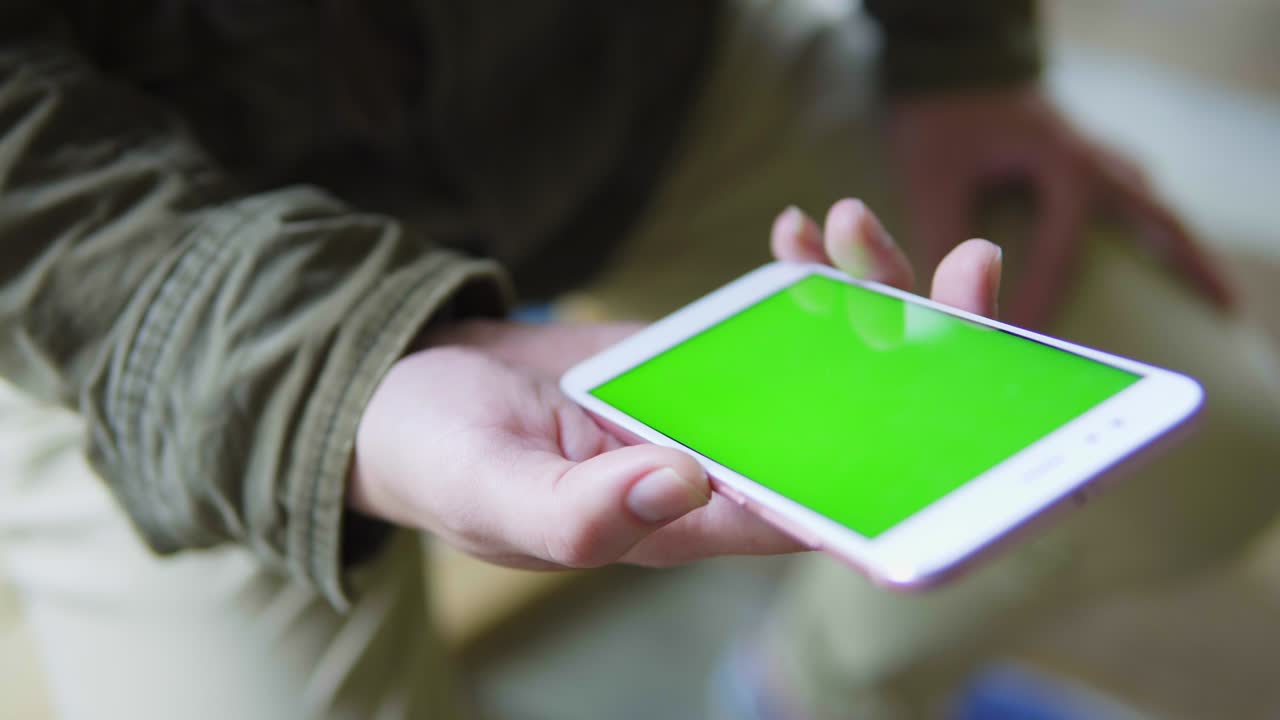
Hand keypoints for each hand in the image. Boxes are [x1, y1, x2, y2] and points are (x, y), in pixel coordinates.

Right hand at [349, 200, 1002, 570]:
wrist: (412, 392)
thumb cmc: (440, 458)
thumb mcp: (491, 492)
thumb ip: (575, 514)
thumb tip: (682, 484)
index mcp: (685, 525)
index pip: (818, 510)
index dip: (906, 474)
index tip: (976, 418)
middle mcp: (719, 471)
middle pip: (850, 426)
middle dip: (924, 356)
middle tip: (971, 274)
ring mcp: (714, 407)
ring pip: (820, 365)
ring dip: (863, 296)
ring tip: (865, 223)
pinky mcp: (696, 357)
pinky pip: (769, 322)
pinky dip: (793, 277)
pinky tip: (801, 233)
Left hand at [889, 89, 1232, 327]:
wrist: (951, 65)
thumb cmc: (941, 122)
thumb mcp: (931, 181)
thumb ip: (940, 240)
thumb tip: (939, 302)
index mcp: (1062, 163)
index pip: (1063, 251)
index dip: (1045, 300)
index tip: (1027, 343)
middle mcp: (1094, 161)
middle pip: (1158, 220)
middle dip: (1187, 265)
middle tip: (1222, 310)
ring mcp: (1098, 157)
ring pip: (1156, 208)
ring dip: (1182, 248)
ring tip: (1212, 295)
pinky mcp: (1090, 160)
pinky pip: (1138, 200)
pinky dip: (1158, 228)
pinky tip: (1162, 256)